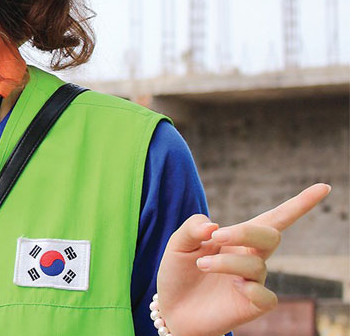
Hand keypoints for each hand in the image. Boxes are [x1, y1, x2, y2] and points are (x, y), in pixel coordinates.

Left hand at [157, 183, 330, 335]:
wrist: (172, 308)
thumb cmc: (178, 272)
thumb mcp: (177, 244)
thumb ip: (192, 228)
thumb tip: (214, 226)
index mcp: (237, 238)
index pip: (274, 217)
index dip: (300, 203)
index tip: (324, 188)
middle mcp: (251, 257)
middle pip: (270, 235)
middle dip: (245, 231)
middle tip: (216, 236)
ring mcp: (254, 281)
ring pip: (256, 265)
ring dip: (225, 262)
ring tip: (200, 265)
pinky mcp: (253, 305)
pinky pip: (265, 296)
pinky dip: (251, 290)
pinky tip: (234, 288)